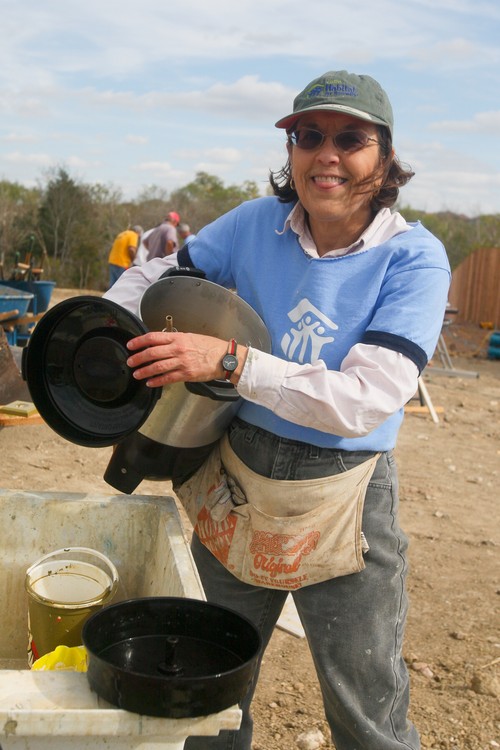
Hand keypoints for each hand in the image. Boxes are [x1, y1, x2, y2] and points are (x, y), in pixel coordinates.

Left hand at [126, 331, 243, 387]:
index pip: (153, 337)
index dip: (139, 341)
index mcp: (178, 337)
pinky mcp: (186, 374)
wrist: (224, 357)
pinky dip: (157, 381)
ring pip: (157, 367)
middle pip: (152, 353)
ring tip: (137, 374)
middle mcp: (178, 349)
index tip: (131, 345)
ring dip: (144, 371)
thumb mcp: (190, 336)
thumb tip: (160, 343)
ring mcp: (182, 362)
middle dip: (138, 358)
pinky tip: (150, 382)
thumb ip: (175, 340)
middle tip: (130, 362)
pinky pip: (167, 378)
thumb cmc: (209, 346)